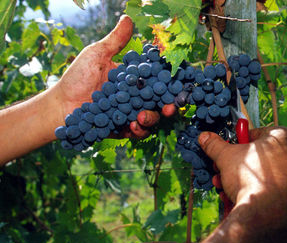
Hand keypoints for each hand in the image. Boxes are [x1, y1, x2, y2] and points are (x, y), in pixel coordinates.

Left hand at [54, 15, 174, 138]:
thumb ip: (115, 41)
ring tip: (141, 118)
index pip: (158, 79)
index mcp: (134, 78)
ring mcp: (131, 113)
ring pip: (152, 118)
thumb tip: (128, 18)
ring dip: (151, 118)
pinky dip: (138, 130)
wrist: (61, 105)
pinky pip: (138, 132)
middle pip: (160, 101)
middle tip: (170, 108)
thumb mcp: (97, 55)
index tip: (178, 83)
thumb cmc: (77, 77)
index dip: (170, 81)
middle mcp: (136, 96)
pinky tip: (132, 126)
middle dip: (169, 106)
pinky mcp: (123, 128)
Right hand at [190, 126, 286, 242]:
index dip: (236, 143)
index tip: (226, 150)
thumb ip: (215, 145)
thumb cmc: (252, 178)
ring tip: (222, 186)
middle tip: (219, 169)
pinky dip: (249, 190)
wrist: (265, 214)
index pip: (255, 133)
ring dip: (236, 179)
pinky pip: (266, 187)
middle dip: (233, 165)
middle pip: (255, 155)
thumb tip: (205, 137)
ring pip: (259, 172)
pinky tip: (233, 197)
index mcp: (282, 137)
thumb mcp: (226, 156)